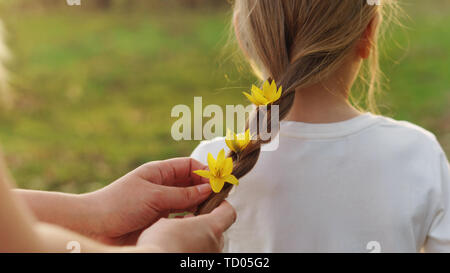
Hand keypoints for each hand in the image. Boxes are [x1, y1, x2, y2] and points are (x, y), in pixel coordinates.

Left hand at [84, 157, 211, 244]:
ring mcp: (161, 202)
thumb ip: (182, 195)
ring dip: (199, 203)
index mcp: (159, 171)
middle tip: (219, 198)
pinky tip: (196, 221)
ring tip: (210, 210)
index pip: (189, 165)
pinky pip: (180, 215)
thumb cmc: (119, 204)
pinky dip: (190, 217)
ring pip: (188, 200)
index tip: (218, 182)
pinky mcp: (159, 219)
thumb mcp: (154, 196)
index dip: (204, 171)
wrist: (95, 226)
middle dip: (205, 188)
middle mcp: (162, 185)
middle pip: (191, 182)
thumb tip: (208, 189)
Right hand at [137, 201, 235, 252]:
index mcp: (211, 228)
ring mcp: (211, 257)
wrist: (154, 261)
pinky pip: (203, 253)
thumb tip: (187, 220)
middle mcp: (215, 245)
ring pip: (210, 244)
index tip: (213, 202)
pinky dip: (194, 250)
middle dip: (204, 224)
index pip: (228, 212)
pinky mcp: (204, 265)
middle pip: (218, 229)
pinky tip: (178, 249)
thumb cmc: (160, 245)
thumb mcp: (168, 221)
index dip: (221, 205)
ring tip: (180, 238)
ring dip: (198, 239)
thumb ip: (184, 218)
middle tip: (188, 222)